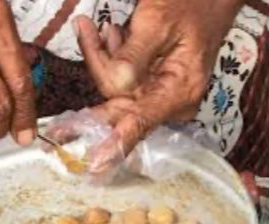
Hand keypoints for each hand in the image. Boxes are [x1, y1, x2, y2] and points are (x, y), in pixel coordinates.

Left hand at [75, 0, 242, 161]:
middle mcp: (171, 100)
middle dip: (96, 78)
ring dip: (103, 59)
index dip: (115, 142)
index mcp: (179, 90)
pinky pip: (123, 80)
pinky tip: (112, 35)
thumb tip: (115, 84)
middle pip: (120, 105)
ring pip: (117, 90)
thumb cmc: (193, 4)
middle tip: (75, 56)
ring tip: (97, 28)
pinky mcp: (154, 85)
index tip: (97, 162)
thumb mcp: (160, 21)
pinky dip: (113, 58)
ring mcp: (162, 94)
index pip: (141, 121)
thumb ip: (134, 54)